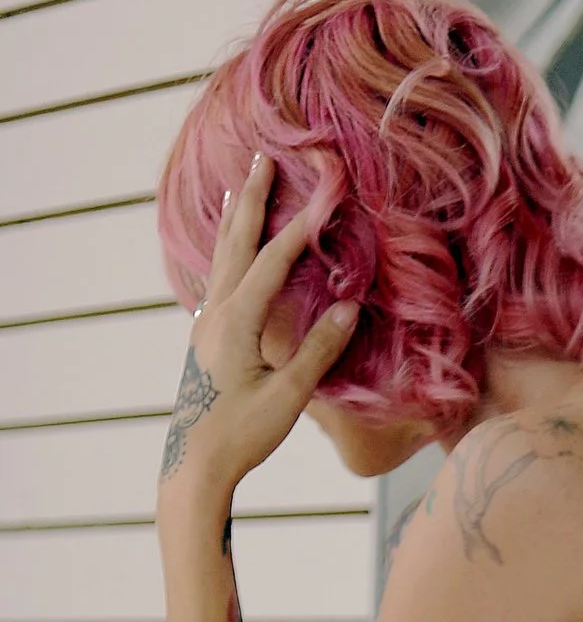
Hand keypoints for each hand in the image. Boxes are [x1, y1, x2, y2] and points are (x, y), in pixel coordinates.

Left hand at [159, 152, 359, 497]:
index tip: (324, 194)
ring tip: (239, 189)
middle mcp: (215, 311)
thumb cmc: (242, 433)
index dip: (301, 226)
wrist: (194, 462)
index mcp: (237, 320)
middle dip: (253, 199)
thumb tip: (349, 307)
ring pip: (220, 257)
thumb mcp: (288, 395)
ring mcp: (206, 322)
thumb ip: (318, 349)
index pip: (274, 260)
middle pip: (236, 242)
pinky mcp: (205, 336)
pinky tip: (228, 252)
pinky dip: (226, 252)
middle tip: (262, 159)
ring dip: (234, 220)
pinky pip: (216, 279)